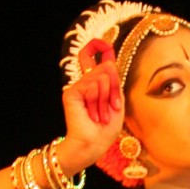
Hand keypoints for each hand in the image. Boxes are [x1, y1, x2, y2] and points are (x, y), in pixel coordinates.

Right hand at [60, 38, 124, 170]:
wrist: (94, 144)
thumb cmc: (107, 128)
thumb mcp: (118, 101)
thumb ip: (115, 81)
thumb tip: (107, 63)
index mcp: (97, 82)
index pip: (96, 56)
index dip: (100, 46)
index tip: (102, 44)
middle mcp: (86, 81)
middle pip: (107, 67)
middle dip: (115, 88)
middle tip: (111, 107)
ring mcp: (78, 86)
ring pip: (101, 77)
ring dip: (106, 99)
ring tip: (100, 114)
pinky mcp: (71, 92)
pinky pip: (92, 85)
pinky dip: (97, 100)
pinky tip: (93, 113)